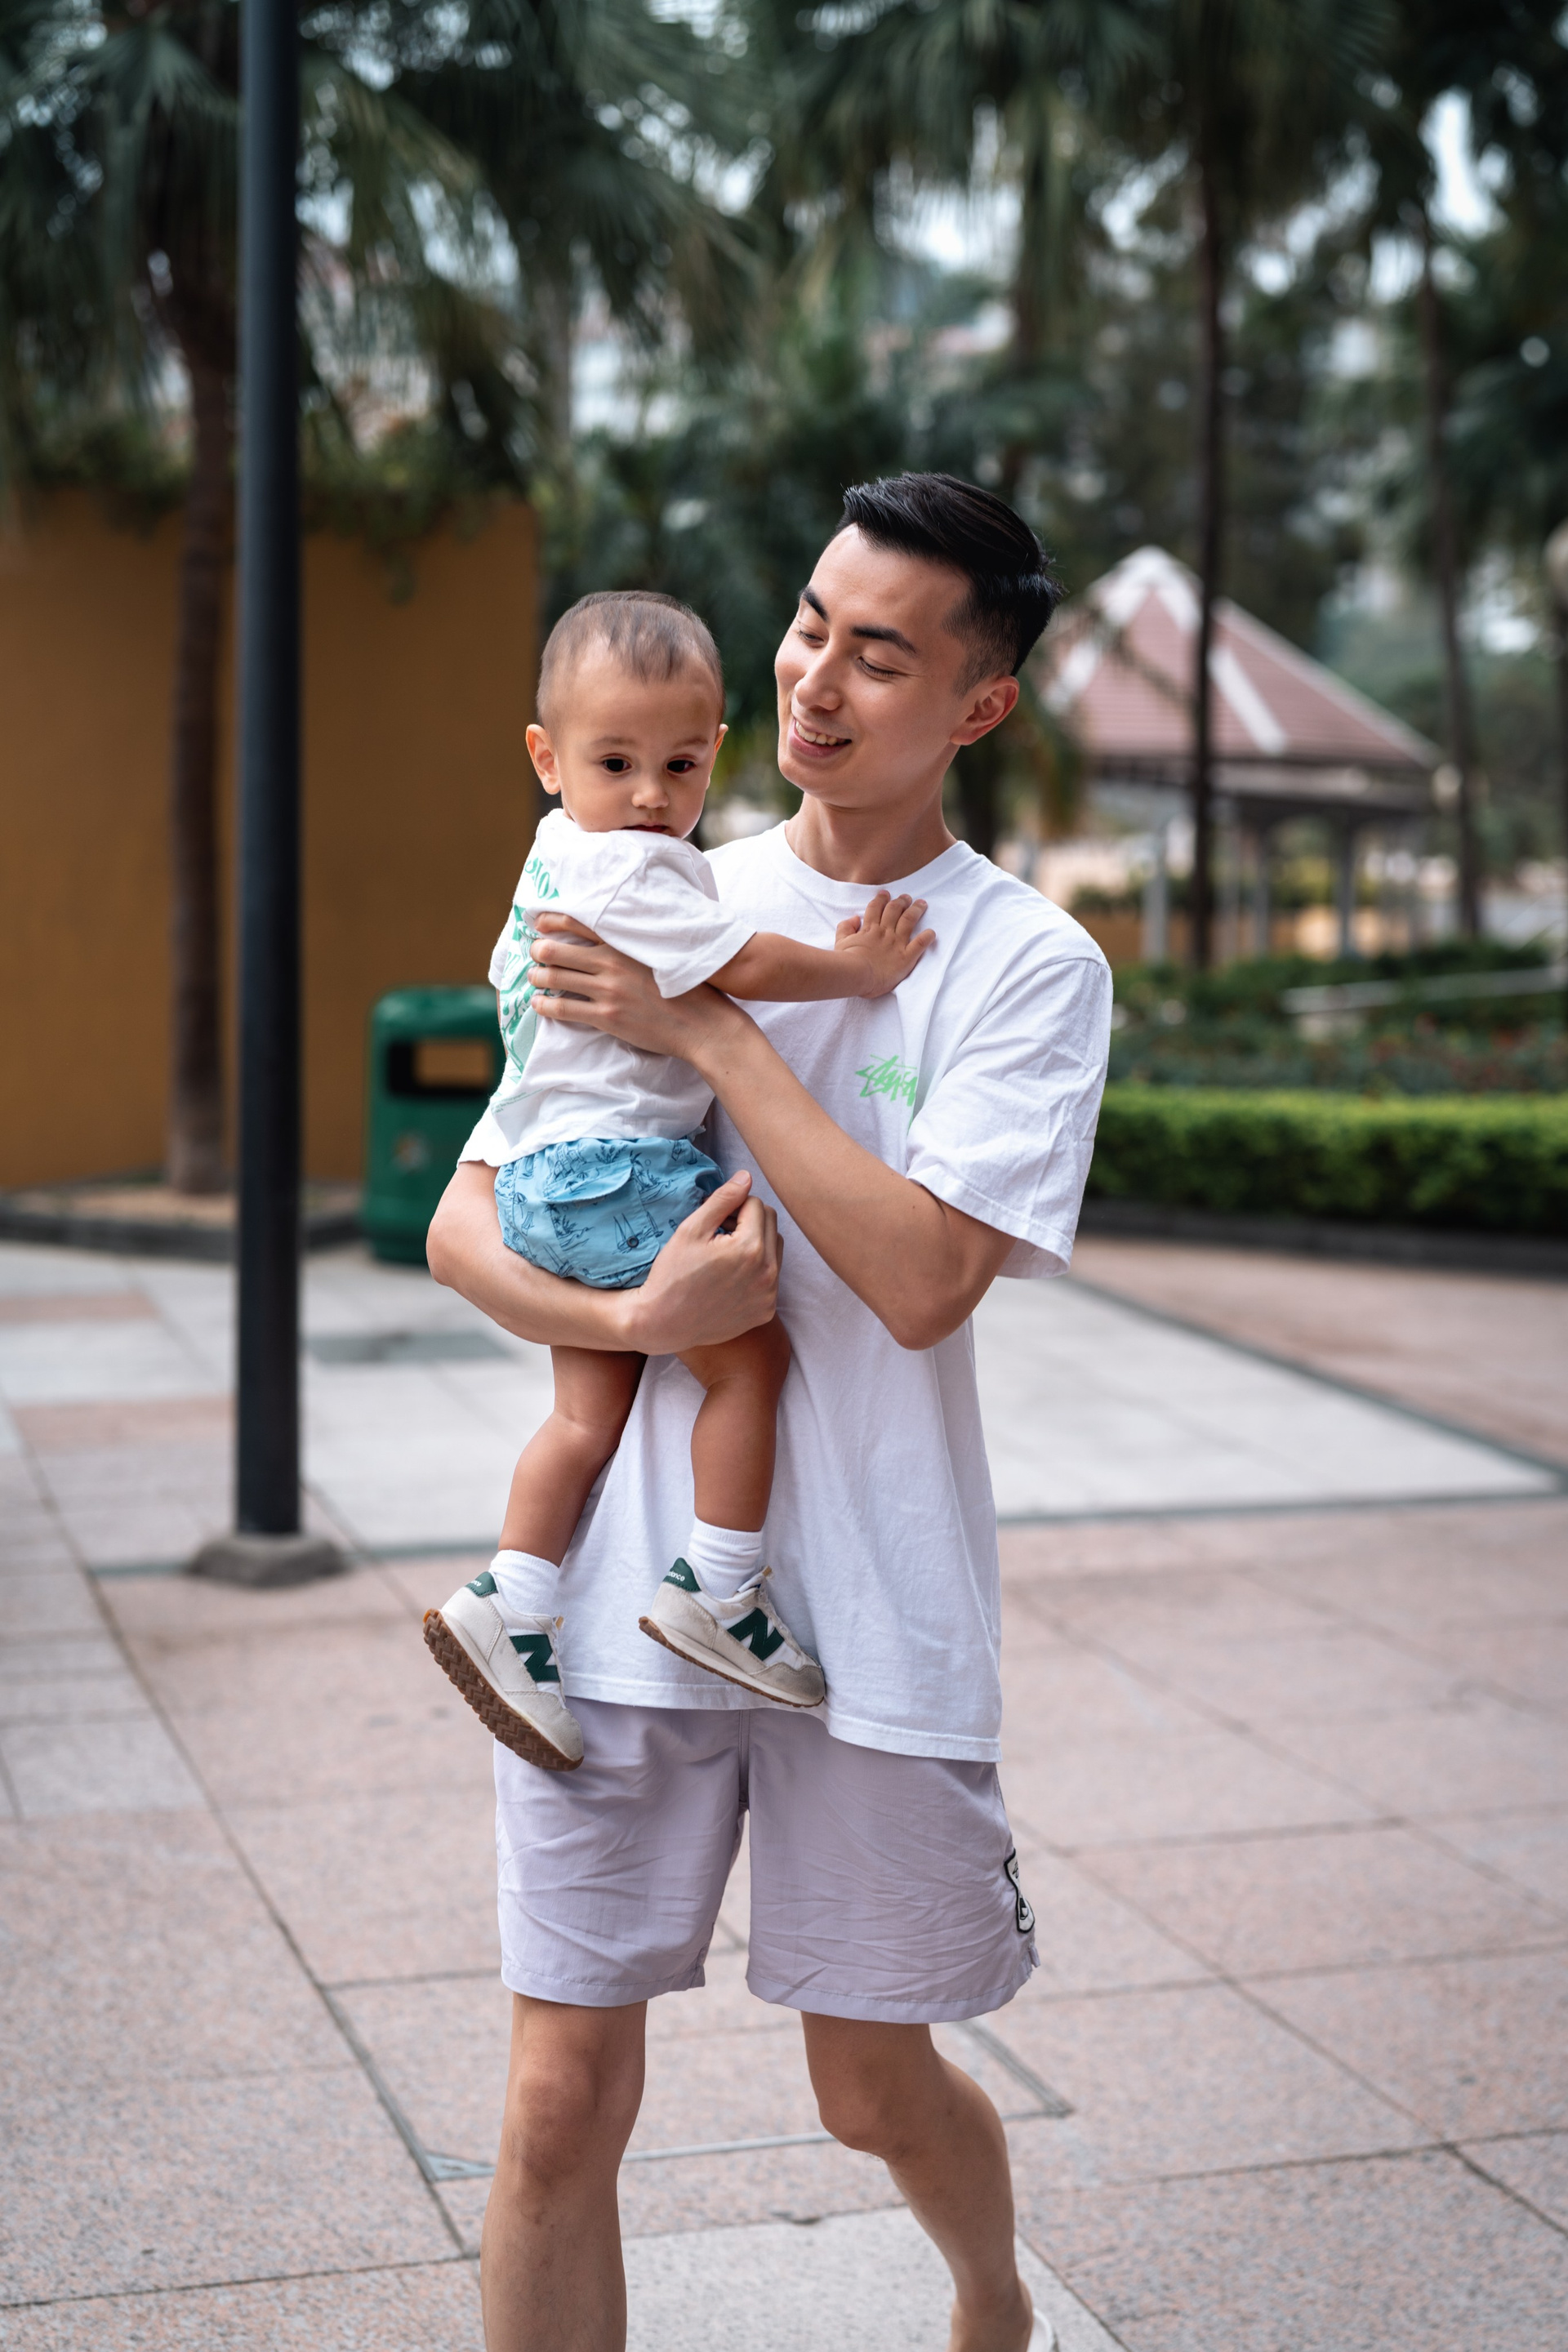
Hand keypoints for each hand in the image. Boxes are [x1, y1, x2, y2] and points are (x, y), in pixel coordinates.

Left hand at [529, 912, 732, 1058]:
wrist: (703, 1023)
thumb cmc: (689, 987)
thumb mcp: (664, 951)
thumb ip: (637, 942)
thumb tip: (617, 936)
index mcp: (625, 943)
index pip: (577, 923)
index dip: (551, 920)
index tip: (538, 922)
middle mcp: (612, 962)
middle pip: (557, 950)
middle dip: (539, 950)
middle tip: (535, 953)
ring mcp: (608, 991)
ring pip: (555, 978)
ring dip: (537, 977)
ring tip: (534, 977)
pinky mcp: (607, 1017)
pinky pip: (563, 1009)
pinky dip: (544, 1006)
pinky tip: (538, 1004)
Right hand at [622, 1172, 782, 1353]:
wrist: (663, 1323)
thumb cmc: (672, 1274)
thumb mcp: (691, 1229)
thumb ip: (723, 1199)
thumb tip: (747, 1177)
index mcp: (749, 1249)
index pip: (756, 1205)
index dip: (734, 1205)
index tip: (715, 1219)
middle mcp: (767, 1273)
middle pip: (771, 1224)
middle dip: (748, 1220)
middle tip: (719, 1232)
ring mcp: (769, 1295)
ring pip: (775, 1250)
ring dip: (756, 1243)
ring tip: (726, 1253)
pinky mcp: (766, 1311)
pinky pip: (771, 1277)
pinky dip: (756, 1270)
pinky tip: (731, 1277)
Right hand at [832, 891, 934, 997]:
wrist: (855, 974)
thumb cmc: (845, 961)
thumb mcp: (840, 942)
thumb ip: (845, 928)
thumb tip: (854, 918)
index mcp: (869, 929)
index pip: (876, 908)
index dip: (881, 899)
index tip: (885, 893)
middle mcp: (884, 932)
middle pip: (895, 910)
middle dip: (901, 901)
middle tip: (907, 897)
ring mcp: (896, 943)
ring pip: (909, 920)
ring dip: (916, 910)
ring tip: (922, 904)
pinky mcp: (906, 957)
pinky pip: (920, 944)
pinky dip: (927, 937)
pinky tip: (932, 933)